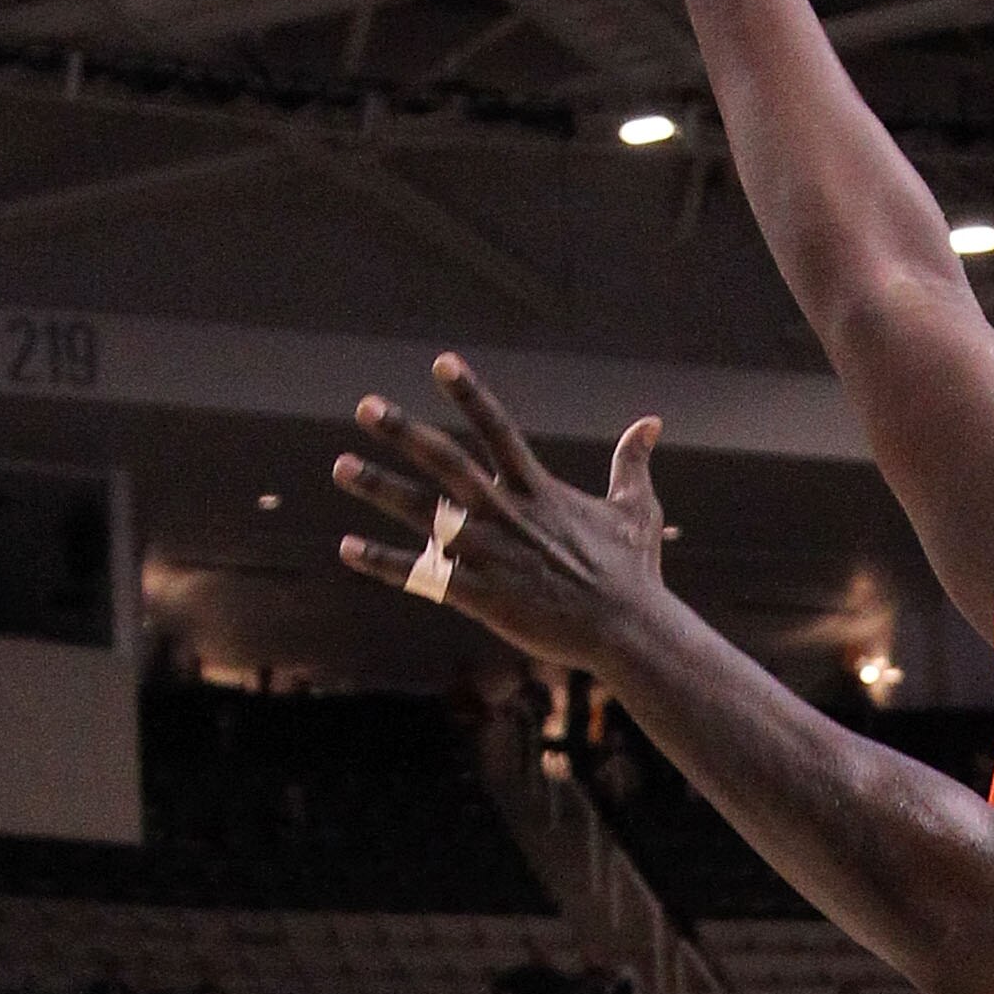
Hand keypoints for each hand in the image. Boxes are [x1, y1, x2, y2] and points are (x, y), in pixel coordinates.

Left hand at [336, 356, 669, 666]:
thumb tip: (651, 422)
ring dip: (379, 487)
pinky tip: (348, 548)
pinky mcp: (481, 595)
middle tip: (365, 406)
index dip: (469, 393)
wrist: (628, 631)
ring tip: (342, 466)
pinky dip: (383, 562)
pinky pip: (422, 575)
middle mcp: (507, 514)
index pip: (497, 428)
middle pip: (446, 462)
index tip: (441, 362)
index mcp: (537, 490)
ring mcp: (491, 554)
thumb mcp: (637, 509)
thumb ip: (632, 462)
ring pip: (424, 514)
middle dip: (404, 432)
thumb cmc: (633, 572)